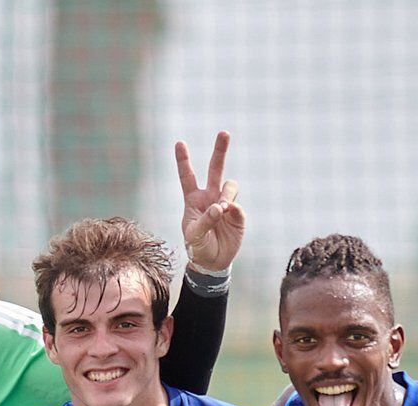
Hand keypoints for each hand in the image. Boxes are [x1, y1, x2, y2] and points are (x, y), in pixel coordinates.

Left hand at [176, 132, 242, 273]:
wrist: (213, 262)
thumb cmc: (198, 247)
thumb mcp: (194, 237)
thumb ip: (205, 221)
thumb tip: (220, 207)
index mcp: (193, 200)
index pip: (187, 176)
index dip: (183, 160)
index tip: (179, 143)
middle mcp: (210, 197)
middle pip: (215, 169)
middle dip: (220, 150)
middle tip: (224, 132)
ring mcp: (225, 203)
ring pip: (230, 185)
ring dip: (226, 194)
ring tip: (221, 210)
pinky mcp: (237, 214)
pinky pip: (238, 205)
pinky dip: (234, 210)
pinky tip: (228, 217)